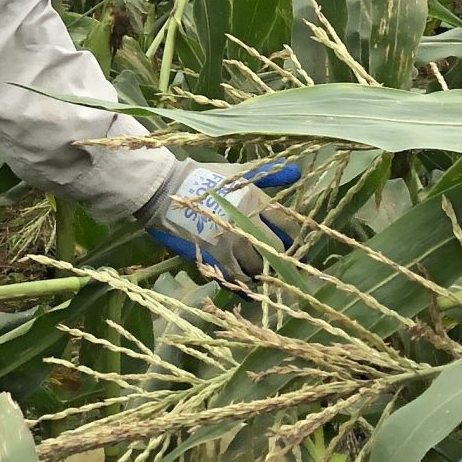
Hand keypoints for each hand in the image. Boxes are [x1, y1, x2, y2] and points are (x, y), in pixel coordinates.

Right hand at [148, 158, 300, 280]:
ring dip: (260, 271)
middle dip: (278, 256)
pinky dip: (242, 286)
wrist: (165, 190)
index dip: (292, 236)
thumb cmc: (203, 178)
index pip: (287, 225)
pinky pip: (235, 279)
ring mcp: (231, 243)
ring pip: (257, 267)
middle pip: (275, 249)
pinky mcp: (214, 257)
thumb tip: (297, 174)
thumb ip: (267, 174)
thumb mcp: (236, 172)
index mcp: (255, 201)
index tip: (290, 241)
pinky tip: (245, 289)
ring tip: (258, 272)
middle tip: (276, 259)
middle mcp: (247, 224)